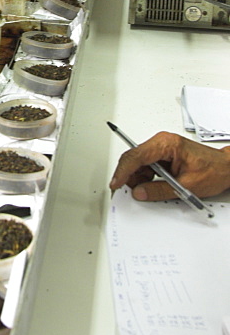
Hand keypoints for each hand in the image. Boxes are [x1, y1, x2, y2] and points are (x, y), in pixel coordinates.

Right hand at [109, 131, 229, 200]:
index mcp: (167, 144)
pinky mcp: (162, 155)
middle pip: (134, 159)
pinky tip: (154, 184)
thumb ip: (160, 190)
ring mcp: (161, 148)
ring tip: (151, 189)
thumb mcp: (187, 186)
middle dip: (131, 177)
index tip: (116, 183)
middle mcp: (162, 143)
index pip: (137, 156)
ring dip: (139, 178)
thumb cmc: (213, 171)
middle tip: (134, 191)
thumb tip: (140, 192)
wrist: (226, 168)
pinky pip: (145, 165)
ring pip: (137, 163)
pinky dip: (145, 177)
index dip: (123, 171)